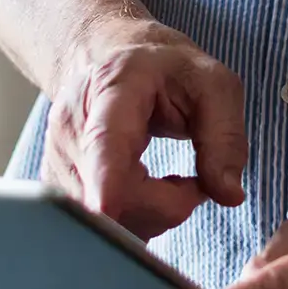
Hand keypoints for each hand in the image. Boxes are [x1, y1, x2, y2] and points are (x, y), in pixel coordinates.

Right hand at [42, 19, 247, 241]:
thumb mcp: (214, 85)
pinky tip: (146, 193)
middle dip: (166, 205)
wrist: (116, 61)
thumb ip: (225, 137)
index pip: (105, 141)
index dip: (106, 178)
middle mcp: (71, 129)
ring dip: (152, 214)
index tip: (108, 207)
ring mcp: (58, 163)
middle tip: (195, 181)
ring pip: (106, 221)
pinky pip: (99, 227)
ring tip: (171, 181)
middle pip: (113, 197)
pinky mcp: (58, 191)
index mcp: (113, 90)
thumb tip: (229, 195)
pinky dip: (133, 221)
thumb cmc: (168, 72)